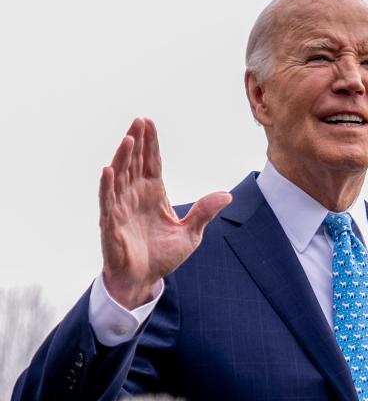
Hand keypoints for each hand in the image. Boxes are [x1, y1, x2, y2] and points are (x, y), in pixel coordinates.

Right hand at [99, 118, 231, 308]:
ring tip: (128, 139)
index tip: (148, 122)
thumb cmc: (162, 256)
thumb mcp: (191, 233)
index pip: (151, 163)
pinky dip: (107, 186)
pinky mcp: (111, 224)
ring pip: (119, 177)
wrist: (144, 280)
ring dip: (122, 158)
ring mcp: (121, 208)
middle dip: (137, 142)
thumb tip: (227, 195)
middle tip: (139, 120)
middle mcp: (135, 196)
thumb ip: (205, 212)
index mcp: (154, 195)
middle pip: (135, 163)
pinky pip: (107, 202)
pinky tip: (108, 170)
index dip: (150, 144)